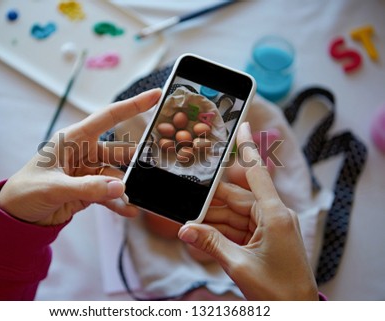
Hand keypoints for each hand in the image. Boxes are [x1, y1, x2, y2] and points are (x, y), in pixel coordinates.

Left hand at [0, 89, 161, 225]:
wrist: (16, 216)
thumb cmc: (26, 191)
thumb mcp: (54, 187)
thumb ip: (88, 188)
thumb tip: (121, 188)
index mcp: (74, 139)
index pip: (108, 117)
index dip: (133, 106)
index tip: (156, 96)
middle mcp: (84, 152)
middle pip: (119, 151)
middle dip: (137, 159)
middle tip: (157, 166)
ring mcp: (88, 172)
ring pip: (117, 176)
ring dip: (127, 188)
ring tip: (139, 198)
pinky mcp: (89, 190)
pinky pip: (110, 194)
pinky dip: (119, 202)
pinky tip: (130, 211)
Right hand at [178, 122, 318, 299]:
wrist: (296, 311)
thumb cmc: (278, 291)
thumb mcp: (239, 265)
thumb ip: (210, 244)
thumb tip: (183, 230)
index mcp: (274, 215)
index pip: (257, 173)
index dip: (248, 148)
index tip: (243, 125)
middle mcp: (273, 215)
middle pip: (235, 197)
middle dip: (209, 200)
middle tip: (185, 196)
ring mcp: (269, 226)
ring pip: (233, 213)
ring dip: (212, 218)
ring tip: (189, 220)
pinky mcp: (264, 237)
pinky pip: (237, 227)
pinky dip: (220, 230)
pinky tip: (202, 232)